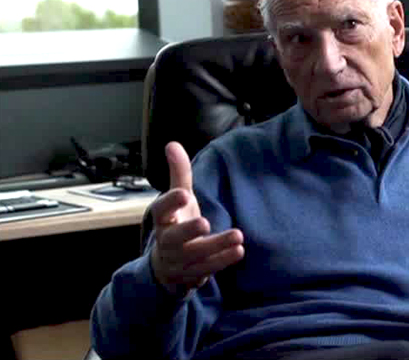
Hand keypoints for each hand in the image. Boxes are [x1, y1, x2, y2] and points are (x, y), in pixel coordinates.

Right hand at [150, 142, 243, 294]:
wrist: (167, 265)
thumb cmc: (177, 223)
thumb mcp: (179, 199)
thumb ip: (179, 173)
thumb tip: (172, 143)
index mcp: (163, 220)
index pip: (160, 210)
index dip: (170, 202)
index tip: (184, 193)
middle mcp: (166, 241)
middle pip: (173, 238)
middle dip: (188, 231)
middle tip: (205, 222)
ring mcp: (177, 261)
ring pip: (195, 256)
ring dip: (216, 247)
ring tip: (238, 235)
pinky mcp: (190, 275)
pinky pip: (206, 269)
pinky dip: (222, 261)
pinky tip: (239, 250)